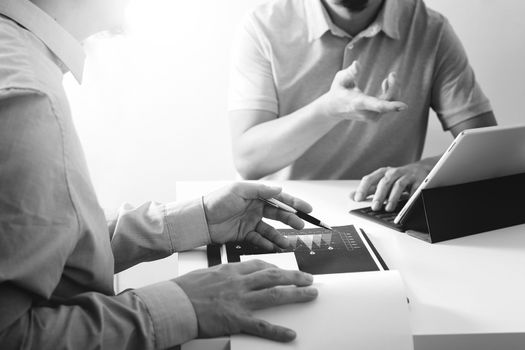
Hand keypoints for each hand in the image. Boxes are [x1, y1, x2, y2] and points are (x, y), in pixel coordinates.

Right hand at [175, 260, 317, 341]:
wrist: (173, 304)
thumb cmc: (184, 290)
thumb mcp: (206, 274)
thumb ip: (222, 274)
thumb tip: (227, 276)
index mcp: (231, 270)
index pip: (260, 265)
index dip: (277, 267)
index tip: (284, 270)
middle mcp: (239, 283)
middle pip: (274, 276)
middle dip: (294, 277)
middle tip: (309, 279)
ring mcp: (239, 301)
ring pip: (274, 294)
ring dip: (295, 294)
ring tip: (310, 295)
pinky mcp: (236, 320)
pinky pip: (262, 326)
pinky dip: (277, 331)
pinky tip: (290, 334)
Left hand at [203, 182, 312, 249]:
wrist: (200, 219)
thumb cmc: (216, 201)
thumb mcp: (239, 190)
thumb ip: (260, 190)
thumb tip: (279, 189)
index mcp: (256, 195)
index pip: (279, 198)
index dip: (294, 203)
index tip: (307, 209)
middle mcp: (255, 208)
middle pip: (278, 214)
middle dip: (291, 220)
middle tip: (300, 226)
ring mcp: (250, 222)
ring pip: (271, 229)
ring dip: (280, 236)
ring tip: (288, 243)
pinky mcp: (244, 234)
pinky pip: (259, 239)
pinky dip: (267, 243)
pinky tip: (273, 247)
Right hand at [317, 60, 406, 121]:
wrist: (333, 109)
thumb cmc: (338, 90)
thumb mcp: (340, 79)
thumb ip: (349, 72)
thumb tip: (357, 64)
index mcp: (358, 103)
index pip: (377, 106)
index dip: (391, 106)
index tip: (404, 106)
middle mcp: (366, 112)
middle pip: (388, 102)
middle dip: (394, 87)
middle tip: (392, 74)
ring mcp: (371, 117)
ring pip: (390, 105)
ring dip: (392, 90)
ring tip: (388, 78)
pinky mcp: (374, 118)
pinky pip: (388, 107)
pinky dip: (391, 95)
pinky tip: (386, 84)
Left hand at [351, 160, 435, 211]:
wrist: (420, 170)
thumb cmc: (397, 178)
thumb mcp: (382, 182)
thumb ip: (368, 190)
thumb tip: (351, 196)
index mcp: (382, 173)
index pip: (369, 179)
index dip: (363, 189)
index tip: (357, 199)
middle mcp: (394, 172)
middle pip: (384, 182)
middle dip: (379, 195)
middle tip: (374, 207)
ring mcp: (407, 175)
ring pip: (398, 185)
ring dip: (393, 197)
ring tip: (388, 208)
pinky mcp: (419, 180)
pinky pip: (414, 189)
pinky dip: (410, 197)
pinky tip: (406, 205)